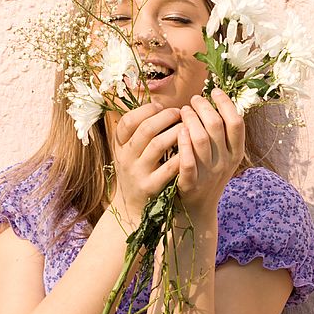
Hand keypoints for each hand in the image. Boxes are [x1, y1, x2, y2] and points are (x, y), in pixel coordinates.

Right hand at [110, 101, 182, 221]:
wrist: (133, 209)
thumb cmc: (138, 173)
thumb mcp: (130, 153)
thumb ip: (138, 132)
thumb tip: (156, 104)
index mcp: (120, 147)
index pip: (128, 121)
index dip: (146, 110)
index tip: (160, 107)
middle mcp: (126, 158)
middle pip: (145, 129)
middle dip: (166, 117)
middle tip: (180, 113)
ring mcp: (138, 173)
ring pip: (158, 145)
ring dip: (176, 132)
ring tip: (188, 127)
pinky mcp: (152, 187)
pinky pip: (170, 167)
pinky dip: (183, 155)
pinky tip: (192, 148)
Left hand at [177, 88, 245, 214]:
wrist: (198, 209)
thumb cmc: (208, 175)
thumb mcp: (223, 156)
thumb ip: (223, 133)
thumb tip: (218, 100)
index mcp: (235, 154)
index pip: (236, 122)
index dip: (226, 103)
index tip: (214, 91)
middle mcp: (224, 163)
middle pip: (216, 126)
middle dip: (203, 107)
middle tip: (193, 100)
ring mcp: (208, 174)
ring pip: (201, 139)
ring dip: (190, 120)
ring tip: (183, 111)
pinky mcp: (191, 184)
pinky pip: (188, 162)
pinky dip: (183, 144)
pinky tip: (178, 130)